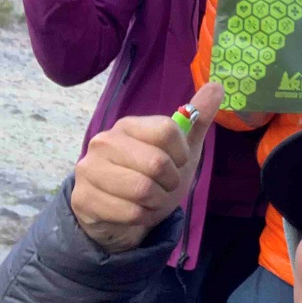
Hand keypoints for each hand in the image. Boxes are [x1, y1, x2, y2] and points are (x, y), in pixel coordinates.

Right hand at [71, 83, 223, 252]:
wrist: (124, 215)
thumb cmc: (155, 178)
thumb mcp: (182, 149)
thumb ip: (198, 118)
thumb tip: (217, 85)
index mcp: (128, 125)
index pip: (167, 130)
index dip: (181, 153)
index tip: (178, 163)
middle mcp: (104, 141)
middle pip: (157, 162)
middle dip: (170, 183)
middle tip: (163, 186)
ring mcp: (89, 169)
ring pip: (142, 190)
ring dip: (156, 202)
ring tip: (149, 199)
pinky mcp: (84, 198)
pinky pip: (129, 212)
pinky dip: (141, 218)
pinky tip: (133, 212)